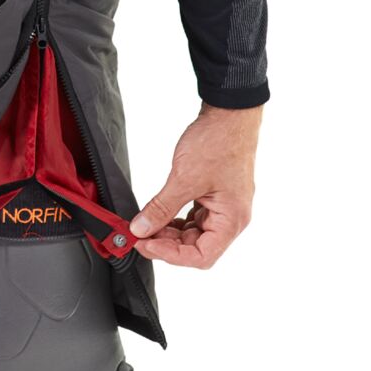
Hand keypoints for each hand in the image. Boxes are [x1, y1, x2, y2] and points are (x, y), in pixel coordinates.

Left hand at [129, 103, 261, 267]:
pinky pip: (193, 216)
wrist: (228, 114)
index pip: (202, 257)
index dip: (171, 255)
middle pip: (197, 247)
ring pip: (194, 232)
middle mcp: (231, 218)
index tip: (145, 244)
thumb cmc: (217, 143)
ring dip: (169, 232)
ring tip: (145, 224)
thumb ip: (161, 208)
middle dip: (166, 243)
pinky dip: (175, 218)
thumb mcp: (184, 178)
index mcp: (232, 220)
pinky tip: (158, 213)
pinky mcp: (214, 195)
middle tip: (138, 234)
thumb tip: (140, 229)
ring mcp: (223, 206)